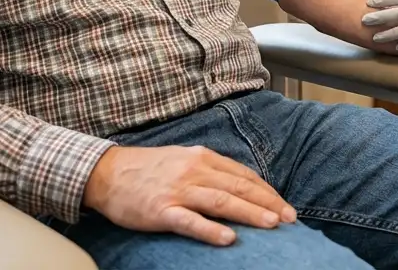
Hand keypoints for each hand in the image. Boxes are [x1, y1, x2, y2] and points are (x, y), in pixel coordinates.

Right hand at [83, 145, 296, 246]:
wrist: (107, 172)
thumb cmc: (148, 168)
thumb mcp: (183, 159)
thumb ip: (210, 170)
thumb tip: (240, 185)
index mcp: (202, 158)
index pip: (243, 175)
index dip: (267, 191)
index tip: (284, 205)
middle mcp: (194, 171)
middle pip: (239, 187)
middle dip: (268, 203)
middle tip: (290, 219)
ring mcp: (178, 191)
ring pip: (221, 202)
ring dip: (250, 213)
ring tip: (272, 225)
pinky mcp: (161, 211)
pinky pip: (190, 222)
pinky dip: (211, 230)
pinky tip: (228, 239)